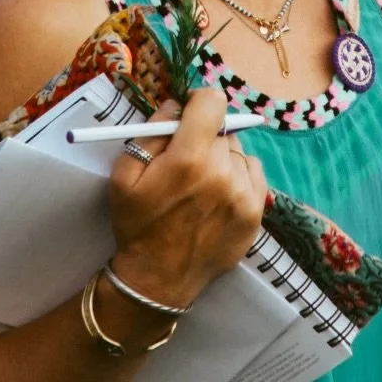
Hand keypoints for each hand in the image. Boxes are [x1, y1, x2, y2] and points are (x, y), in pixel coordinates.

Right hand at [107, 86, 265, 310]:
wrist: (159, 279)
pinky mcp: (256, 212)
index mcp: (189, 159)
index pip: (213, 102)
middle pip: (223, 129)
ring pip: (238, 152)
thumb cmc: (138, 224)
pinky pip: (253, 172)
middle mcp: (223, 172)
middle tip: (187, 159)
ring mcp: (244, 194)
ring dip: (222, 158)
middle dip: (204, 137)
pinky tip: (218, 194)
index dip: (199, 103)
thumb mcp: (124, 175)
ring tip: (201, 183)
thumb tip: (177, 105)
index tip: (189, 116)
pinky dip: (238, 175)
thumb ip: (150, 132)